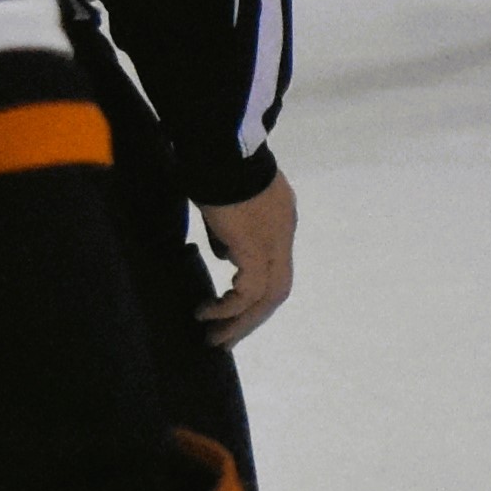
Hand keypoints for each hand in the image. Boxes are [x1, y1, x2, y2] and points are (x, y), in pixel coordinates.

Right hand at [200, 169, 296, 347]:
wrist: (222, 150)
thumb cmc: (217, 167)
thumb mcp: (226, 203)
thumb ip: (230, 230)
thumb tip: (225, 255)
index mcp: (281, 219)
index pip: (274, 265)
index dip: (256, 291)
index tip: (233, 310)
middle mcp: (284, 234)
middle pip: (277, 289)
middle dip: (252, 318)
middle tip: (226, 340)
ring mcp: (274, 243)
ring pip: (267, 297)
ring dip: (241, 322)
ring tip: (215, 340)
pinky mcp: (257, 249)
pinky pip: (248, 291)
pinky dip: (229, 307)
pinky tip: (206, 313)